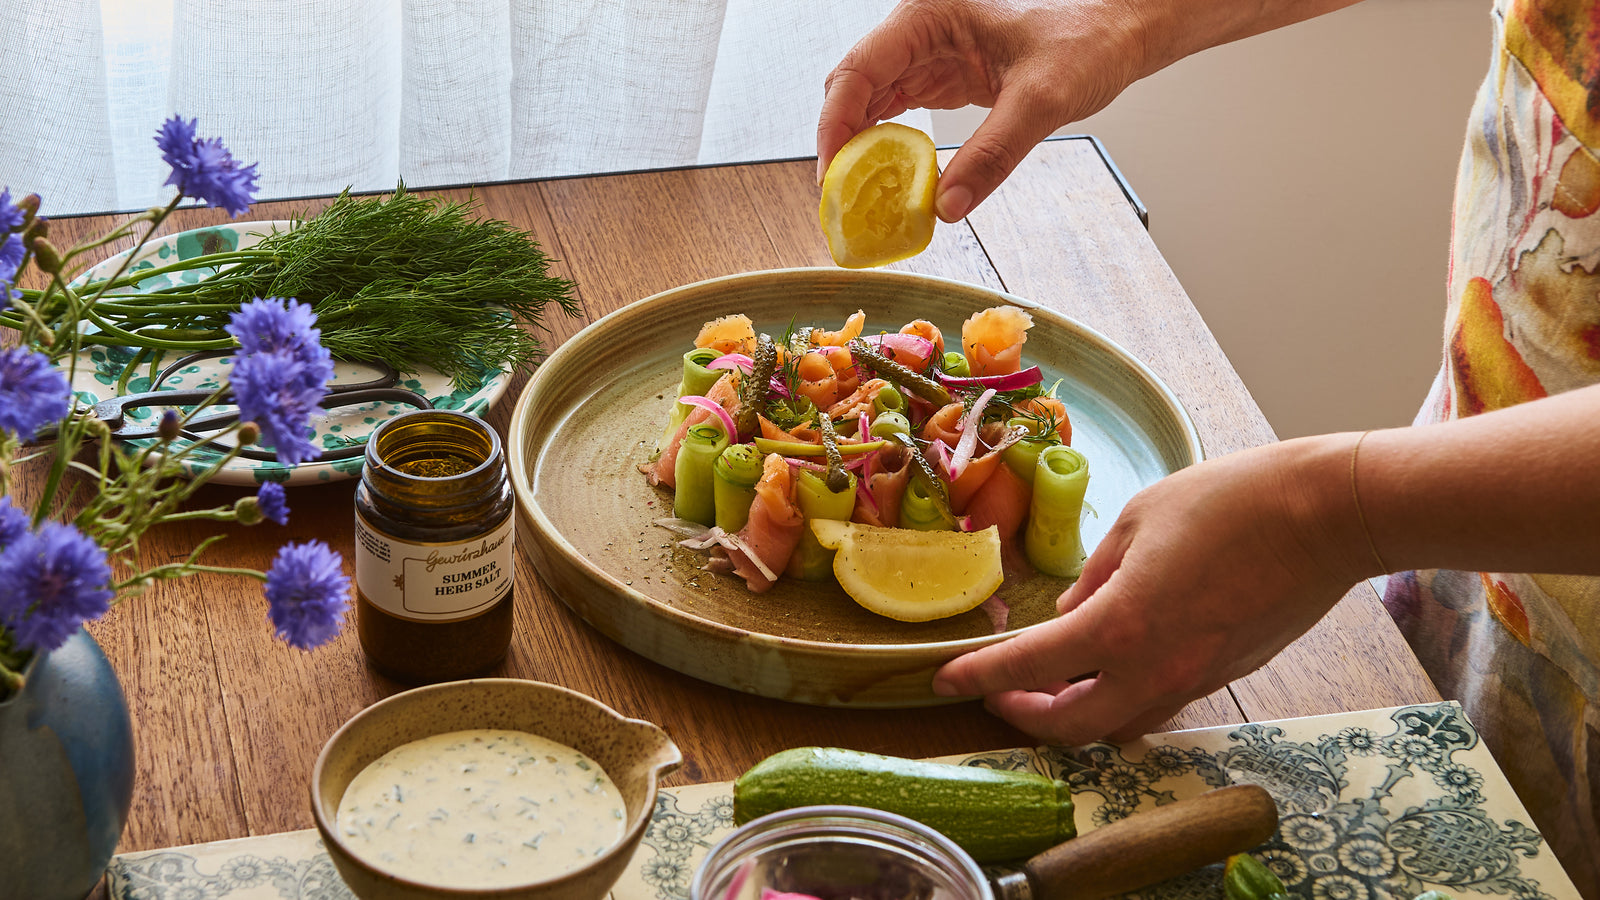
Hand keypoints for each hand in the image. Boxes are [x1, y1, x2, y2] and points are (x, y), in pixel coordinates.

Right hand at [818, 0, 1152, 221]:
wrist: (1117, 33)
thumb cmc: (1087, 40)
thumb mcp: (1042, 100)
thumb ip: (992, 154)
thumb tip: (947, 208)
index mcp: (929, 15)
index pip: (858, 70)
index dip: (836, 125)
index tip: (832, 175)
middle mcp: (919, 31)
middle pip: (853, 89)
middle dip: (841, 145)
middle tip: (839, 200)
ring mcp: (927, 54)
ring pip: (869, 104)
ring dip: (859, 151)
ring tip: (856, 200)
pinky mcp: (941, 78)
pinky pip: (897, 115)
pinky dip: (886, 150)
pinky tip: (885, 182)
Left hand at [932, 434, 1370, 744]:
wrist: (1326, 518)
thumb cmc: (1230, 501)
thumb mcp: (1137, 520)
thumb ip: (1094, 576)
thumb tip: (1069, 614)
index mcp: (1120, 625)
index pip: (1028, 668)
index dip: (978, 678)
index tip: (945, 681)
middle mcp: (1155, 670)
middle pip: (1071, 729)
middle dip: (1025, 716)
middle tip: (1000, 691)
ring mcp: (1195, 680)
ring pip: (1118, 727)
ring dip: (1076, 715)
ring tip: (1052, 681)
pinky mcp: (1225, 676)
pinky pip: (1158, 705)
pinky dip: (1122, 698)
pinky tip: (1114, 663)